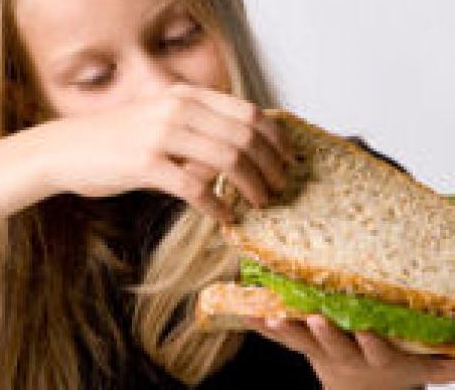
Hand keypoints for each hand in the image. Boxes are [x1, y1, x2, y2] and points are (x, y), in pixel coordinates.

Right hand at [32, 82, 296, 221]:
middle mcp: (177, 107)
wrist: (66, 148)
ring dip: (252, 186)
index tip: (288, 159)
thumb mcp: (160, 121)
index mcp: (186, 95)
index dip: (275, 137)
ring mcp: (161, 133)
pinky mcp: (146, 163)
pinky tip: (226, 219)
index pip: (248, 111)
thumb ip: (198, 130)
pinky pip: (196, 188)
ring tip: (261, 204)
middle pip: (245, 135)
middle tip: (281, 187)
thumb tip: (239, 155)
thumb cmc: (116, 138)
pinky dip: (218, 206)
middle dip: (271, 164)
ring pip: (228, 159)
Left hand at [244, 313, 454, 388]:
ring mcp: (322, 353)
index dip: (373, 344)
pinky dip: (264, 327)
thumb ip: (445, 360)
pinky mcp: (304, 347)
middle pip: (335, 345)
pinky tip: (247, 313)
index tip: (368, 333)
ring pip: (302, 342)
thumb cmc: (395, 369)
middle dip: (325, 333)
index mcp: (377, 359)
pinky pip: (281, 338)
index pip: (376, 352)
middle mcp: (347, 356)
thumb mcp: (420, 367)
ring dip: (286, 329)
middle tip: (315, 318)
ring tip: (270, 316)